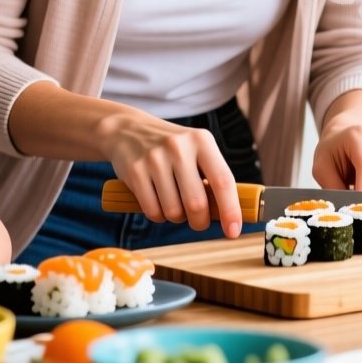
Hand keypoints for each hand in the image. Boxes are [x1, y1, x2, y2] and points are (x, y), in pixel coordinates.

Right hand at [103, 109, 242, 237]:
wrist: (127, 131)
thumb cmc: (172, 150)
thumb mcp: (196, 151)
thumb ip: (212, 178)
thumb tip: (229, 217)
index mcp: (202, 141)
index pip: (223, 181)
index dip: (230, 210)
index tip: (233, 232)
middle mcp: (179, 147)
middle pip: (196, 204)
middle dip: (200, 222)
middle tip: (198, 221)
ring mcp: (155, 159)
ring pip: (174, 211)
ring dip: (177, 218)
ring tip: (174, 204)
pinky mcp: (135, 171)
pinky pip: (152, 211)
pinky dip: (158, 216)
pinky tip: (158, 202)